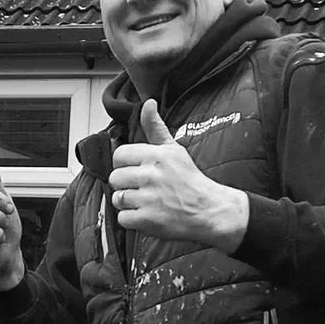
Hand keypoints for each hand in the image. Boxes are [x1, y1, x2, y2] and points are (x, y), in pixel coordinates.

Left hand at [110, 99, 249, 250]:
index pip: (119, 155)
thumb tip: (148, 103)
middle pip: (115, 178)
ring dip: (128, 203)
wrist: (209, 210)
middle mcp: (150, 175)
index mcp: (155, 155)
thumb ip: (155, 128)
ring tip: (145, 202)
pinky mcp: (148, 219)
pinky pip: (123, 218)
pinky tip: (146, 215)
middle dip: (125, 185)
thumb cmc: (190, 180)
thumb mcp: (174, 149)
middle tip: (142, 189)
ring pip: (117, 198)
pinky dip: (132, 220)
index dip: (124, 165)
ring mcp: (149, 198)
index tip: (136, 171)